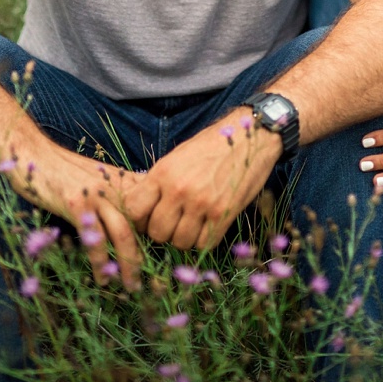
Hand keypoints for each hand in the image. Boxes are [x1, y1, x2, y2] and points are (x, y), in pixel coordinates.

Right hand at [7, 134, 145, 288]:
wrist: (33, 153)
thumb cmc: (64, 171)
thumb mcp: (98, 178)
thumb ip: (118, 195)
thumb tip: (137, 224)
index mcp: (124, 180)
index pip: (153, 209)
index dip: (160, 235)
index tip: (164, 260)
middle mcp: (115, 186)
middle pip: (143, 224)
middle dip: (150, 255)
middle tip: (154, 281)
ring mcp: (96, 194)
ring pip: (124, 234)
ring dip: (129, 264)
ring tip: (131, 286)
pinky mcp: (76, 204)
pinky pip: (94, 239)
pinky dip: (101, 262)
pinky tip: (101, 278)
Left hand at [124, 107, 280, 250]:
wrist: (249, 137)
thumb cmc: (210, 145)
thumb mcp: (176, 157)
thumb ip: (158, 183)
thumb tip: (140, 210)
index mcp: (162, 173)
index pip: (133, 210)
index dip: (138, 220)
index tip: (146, 219)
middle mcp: (179, 190)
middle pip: (157, 233)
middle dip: (162, 232)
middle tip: (171, 224)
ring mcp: (202, 204)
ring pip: (179, 242)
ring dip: (183, 238)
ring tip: (189, 225)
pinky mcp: (223, 214)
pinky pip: (204, 244)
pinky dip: (203, 240)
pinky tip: (206, 227)